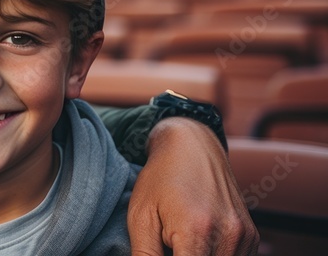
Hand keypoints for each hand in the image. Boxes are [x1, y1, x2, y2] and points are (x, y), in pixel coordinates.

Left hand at [128, 117, 258, 254]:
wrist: (192, 147)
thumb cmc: (160, 180)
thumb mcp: (141, 217)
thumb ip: (145, 255)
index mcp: (196, 231)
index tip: (163, 249)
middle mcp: (227, 235)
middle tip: (169, 242)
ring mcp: (243, 237)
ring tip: (180, 242)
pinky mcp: (251, 236)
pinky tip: (197, 241)